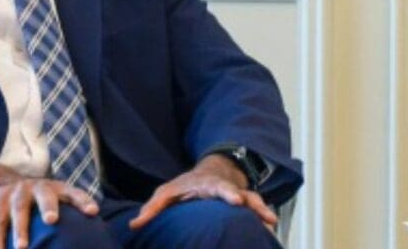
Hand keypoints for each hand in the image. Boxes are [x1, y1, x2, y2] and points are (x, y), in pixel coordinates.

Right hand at [0, 163, 99, 248]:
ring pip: (19, 210)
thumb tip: (87, 240)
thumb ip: (67, 214)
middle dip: (48, 206)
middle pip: (45, 195)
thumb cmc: (36, 200)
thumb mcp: (53, 200)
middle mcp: (38, 187)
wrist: (1, 182)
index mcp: (56, 188)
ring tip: (22, 248)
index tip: (93, 212)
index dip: (83, 201)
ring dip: (20, 230)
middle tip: (52, 220)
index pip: (73, 193)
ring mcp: (17, 192)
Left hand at [129, 157, 279, 233]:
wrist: (211, 174)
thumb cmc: (186, 185)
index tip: (236, 200)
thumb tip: (134, 225)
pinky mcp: (245, 207)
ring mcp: (239, 197)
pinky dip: (263, 220)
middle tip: (265, 216)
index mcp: (210, 185)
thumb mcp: (167, 193)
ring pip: (254, 203)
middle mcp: (229, 189)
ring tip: (273, 224)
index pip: (220, 187)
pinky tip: (270, 233)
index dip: (229, 193)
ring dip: (264, 212)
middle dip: (254, 204)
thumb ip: (153, 208)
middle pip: (244, 195)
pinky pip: (256, 212)